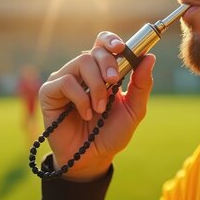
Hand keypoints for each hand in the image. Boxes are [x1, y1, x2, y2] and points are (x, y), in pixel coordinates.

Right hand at [39, 31, 155, 181]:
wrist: (92, 159)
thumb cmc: (111, 133)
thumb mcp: (134, 110)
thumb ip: (142, 85)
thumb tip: (150, 57)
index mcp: (102, 71)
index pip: (103, 43)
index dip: (111, 40)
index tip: (121, 48)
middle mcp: (82, 72)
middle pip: (95, 50)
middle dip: (109, 64)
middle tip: (115, 83)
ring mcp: (64, 80)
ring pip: (81, 62)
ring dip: (96, 86)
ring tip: (100, 108)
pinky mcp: (49, 92)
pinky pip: (65, 81)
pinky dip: (80, 98)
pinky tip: (85, 114)